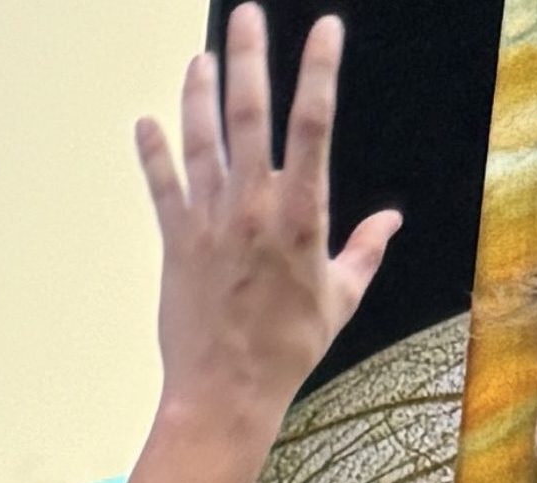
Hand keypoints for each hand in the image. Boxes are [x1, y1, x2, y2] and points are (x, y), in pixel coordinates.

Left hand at [137, 7, 398, 426]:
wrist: (226, 391)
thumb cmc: (289, 348)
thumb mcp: (341, 297)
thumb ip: (365, 250)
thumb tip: (391, 220)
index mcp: (303, 214)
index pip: (315, 124)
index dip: (319, 71)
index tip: (325, 29)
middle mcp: (253, 208)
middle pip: (251, 116)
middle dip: (249, 61)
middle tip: (246, 17)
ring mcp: (209, 223)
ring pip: (202, 143)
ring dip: (199, 96)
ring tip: (199, 59)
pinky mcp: (175, 243)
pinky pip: (162, 188)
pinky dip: (153, 153)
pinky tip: (145, 122)